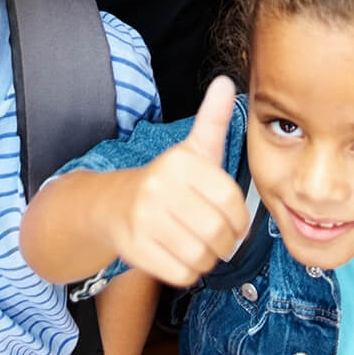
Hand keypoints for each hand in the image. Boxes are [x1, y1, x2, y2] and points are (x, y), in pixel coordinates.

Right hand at [110, 76, 248, 286]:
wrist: (113, 203)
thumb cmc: (167, 180)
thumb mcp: (193, 148)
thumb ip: (212, 118)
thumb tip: (226, 81)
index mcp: (179, 161)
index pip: (230, 201)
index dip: (239, 219)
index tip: (233, 221)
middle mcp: (159, 186)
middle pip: (216, 232)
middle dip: (224, 242)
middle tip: (217, 238)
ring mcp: (144, 218)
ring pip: (200, 256)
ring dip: (206, 258)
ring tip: (198, 245)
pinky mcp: (135, 247)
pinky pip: (181, 273)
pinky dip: (188, 271)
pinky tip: (180, 254)